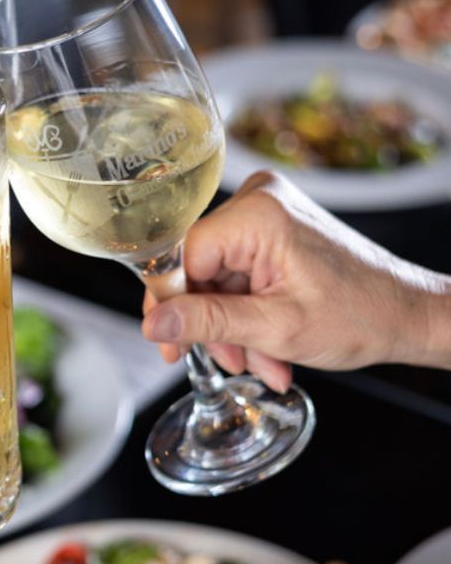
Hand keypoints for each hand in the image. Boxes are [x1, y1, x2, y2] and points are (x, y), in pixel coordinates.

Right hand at [141, 171, 450, 389]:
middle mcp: (258, 200)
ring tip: (262, 362)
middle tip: (230, 362)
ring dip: (232, 326)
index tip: (170, 344)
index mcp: (257, 213)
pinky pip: (235, 272)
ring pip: (216, 277)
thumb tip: (154, 324)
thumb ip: (207, 322)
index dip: (174, 305)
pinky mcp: (272, 229)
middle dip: (212, 323)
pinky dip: (247, 313)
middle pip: (198, 268)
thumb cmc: (362, 315)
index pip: (182, 257)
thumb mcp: (275, 328)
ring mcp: (266, 212)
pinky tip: (266, 345)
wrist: (409, 314)